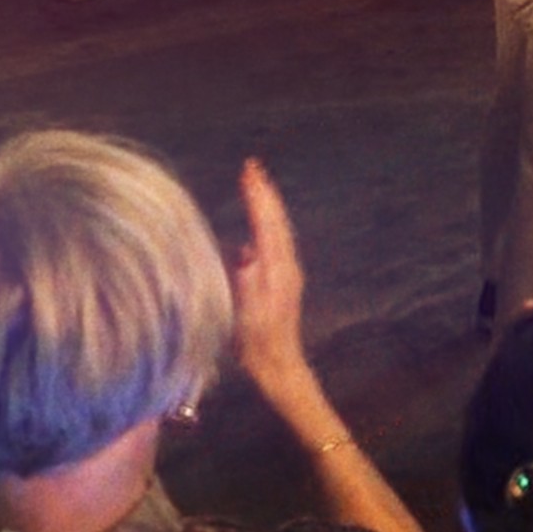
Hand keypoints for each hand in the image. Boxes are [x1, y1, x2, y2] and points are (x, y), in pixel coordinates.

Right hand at [224, 159, 311, 401]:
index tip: (249, 171)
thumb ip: (248, 281)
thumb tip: (246, 250)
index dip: (257, 196)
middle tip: (253, 166)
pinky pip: (276, 240)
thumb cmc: (258, 344)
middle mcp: (286, 265)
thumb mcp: (247, 315)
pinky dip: (267, 222)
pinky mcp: (283, 280)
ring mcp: (287, 272)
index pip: (267, 223)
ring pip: (279, 229)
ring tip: (256, 184)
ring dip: (268, 204)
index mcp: (276, 269)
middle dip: (265, 192)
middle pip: (277, 220)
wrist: (280, 365)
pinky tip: (259, 223)